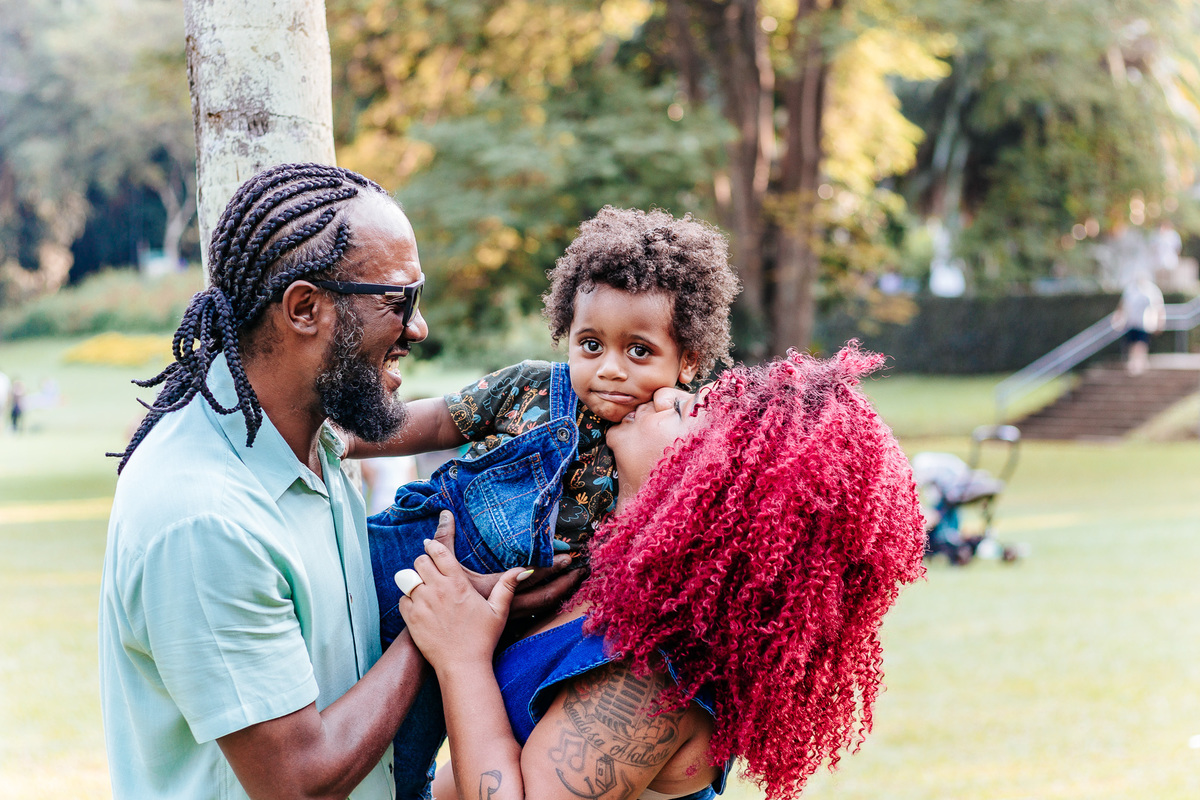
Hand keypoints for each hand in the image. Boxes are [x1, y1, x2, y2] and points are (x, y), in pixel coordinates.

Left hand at [398, 535, 527, 671]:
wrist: (462, 666)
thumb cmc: (482, 639)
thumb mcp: (499, 611)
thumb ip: (507, 587)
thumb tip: (523, 569)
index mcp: (458, 585)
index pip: (439, 553)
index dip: (433, 546)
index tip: (431, 544)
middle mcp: (437, 590)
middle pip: (419, 561)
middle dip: (423, 562)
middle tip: (428, 569)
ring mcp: (422, 604)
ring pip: (407, 578)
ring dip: (413, 579)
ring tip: (421, 586)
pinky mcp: (411, 619)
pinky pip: (402, 600)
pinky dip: (407, 599)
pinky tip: (417, 605)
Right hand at [429, 511, 582, 617]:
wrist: (440, 636)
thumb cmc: (441, 599)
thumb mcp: (443, 566)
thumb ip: (445, 539)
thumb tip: (445, 512)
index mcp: (496, 589)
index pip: (532, 576)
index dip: (551, 567)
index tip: (568, 556)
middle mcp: (507, 606)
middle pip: (545, 596)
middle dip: (565, 582)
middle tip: (582, 569)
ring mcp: (510, 618)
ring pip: (542, 607)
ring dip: (560, 593)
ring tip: (574, 580)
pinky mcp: (509, 624)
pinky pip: (536, 613)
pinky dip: (548, 602)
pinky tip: (555, 594)